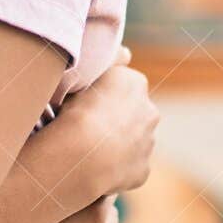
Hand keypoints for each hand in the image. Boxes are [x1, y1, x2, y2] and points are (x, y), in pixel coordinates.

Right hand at [30, 45, 157, 211]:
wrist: (81, 152)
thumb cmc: (73, 109)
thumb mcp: (83, 73)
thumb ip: (108, 61)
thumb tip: (126, 52)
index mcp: (133, 82)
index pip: (120, 83)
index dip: (101, 93)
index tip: (84, 102)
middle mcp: (149, 111)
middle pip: (132, 112)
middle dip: (115, 118)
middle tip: (86, 126)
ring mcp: (148, 144)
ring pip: (133, 140)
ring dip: (117, 143)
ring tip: (88, 150)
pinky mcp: (142, 171)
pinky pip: (128, 167)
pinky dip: (115, 168)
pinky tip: (94, 168)